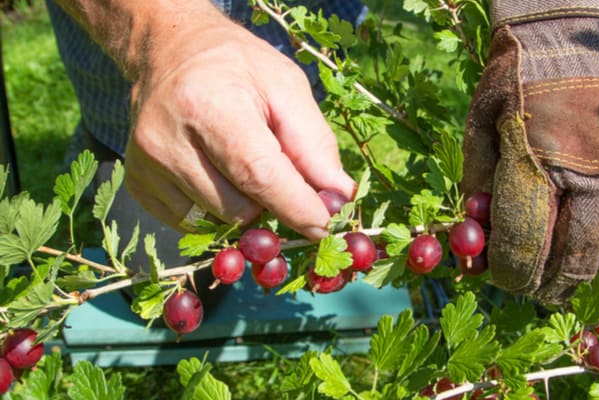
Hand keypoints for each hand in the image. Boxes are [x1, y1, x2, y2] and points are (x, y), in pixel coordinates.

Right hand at [123, 7, 354, 239]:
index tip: (324, 226)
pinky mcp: (137, 185)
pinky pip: (192, 225)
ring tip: (241, 165)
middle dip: (272, 204)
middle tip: (280, 175)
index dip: (296, 207)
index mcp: (208, 105)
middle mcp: (167, 140)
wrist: (169, 50)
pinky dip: (215, 211)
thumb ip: (314, 144)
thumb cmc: (236, 67)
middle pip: (238, 208)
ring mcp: (146, 166)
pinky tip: (216, 174)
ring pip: (216, 222)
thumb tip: (339, 198)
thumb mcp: (286, 86)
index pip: (258, 174)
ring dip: (244, 208)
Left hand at [462, 15, 598, 303]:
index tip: (510, 281)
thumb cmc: (525, 78)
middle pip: (577, 255)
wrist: (585, 27)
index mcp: (537, 155)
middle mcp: (594, 167)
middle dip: (555, 284)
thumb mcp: (484, 121)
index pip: (525, 241)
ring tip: (582, 290)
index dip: (515, 274)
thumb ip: (480, 187)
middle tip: (545, 294)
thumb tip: (476, 249)